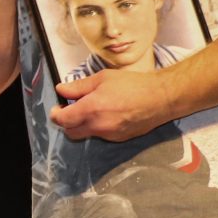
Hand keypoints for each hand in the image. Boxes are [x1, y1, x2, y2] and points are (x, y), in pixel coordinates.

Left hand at [51, 67, 175, 141]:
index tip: (58, 107)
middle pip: (71, 133)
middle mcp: (98, 126)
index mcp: (91, 109)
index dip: (56, 114)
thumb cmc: (133, 84)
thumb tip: (61, 90)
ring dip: (84, 124)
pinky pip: (102, 135)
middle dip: (67, 122)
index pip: (63, 120)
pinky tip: (109, 113)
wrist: (161, 98)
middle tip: (72, 108)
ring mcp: (110, 135)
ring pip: (87, 134)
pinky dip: (99, 126)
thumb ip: (78, 87)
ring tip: (94, 108)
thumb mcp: (102, 78)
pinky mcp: (120, 138)